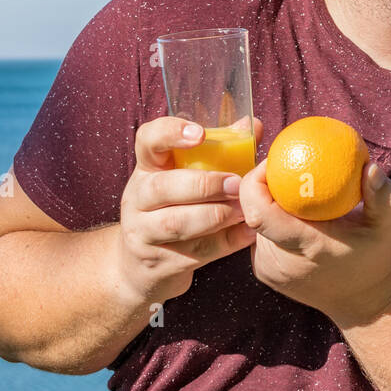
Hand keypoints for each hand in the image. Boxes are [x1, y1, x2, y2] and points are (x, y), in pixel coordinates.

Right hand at [115, 115, 264, 304]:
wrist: (142, 266)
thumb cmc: (175, 208)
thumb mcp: (186, 177)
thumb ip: (219, 150)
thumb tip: (252, 125)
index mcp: (147, 169)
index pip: (146, 141)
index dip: (170, 133)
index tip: (199, 134)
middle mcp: (137, 198)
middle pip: (162, 187)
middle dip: (204, 184)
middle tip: (237, 184)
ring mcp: (142, 232)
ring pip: (176, 223)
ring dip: (216, 216)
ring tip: (245, 211)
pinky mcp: (157, 263)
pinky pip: (194, 253)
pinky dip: (226, 242)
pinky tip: (248, 233)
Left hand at [238, 158, 390, 326]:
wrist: (362, 301)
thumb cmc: (375, 257)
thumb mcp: (386, 226)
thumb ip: (383, 196)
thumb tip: (369, 166)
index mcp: (305, 247)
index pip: (259, 213)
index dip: (256, 181)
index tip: (275, 160)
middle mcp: (279, 261)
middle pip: (252, 212)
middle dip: (263, 185)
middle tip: (285, 165)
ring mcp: (268, 269)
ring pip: (254, 222)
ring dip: (268, 203)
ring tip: (289, 185)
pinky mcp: (264, 272)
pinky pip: (260, 235)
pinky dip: (272, 219)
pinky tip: (291, 209)